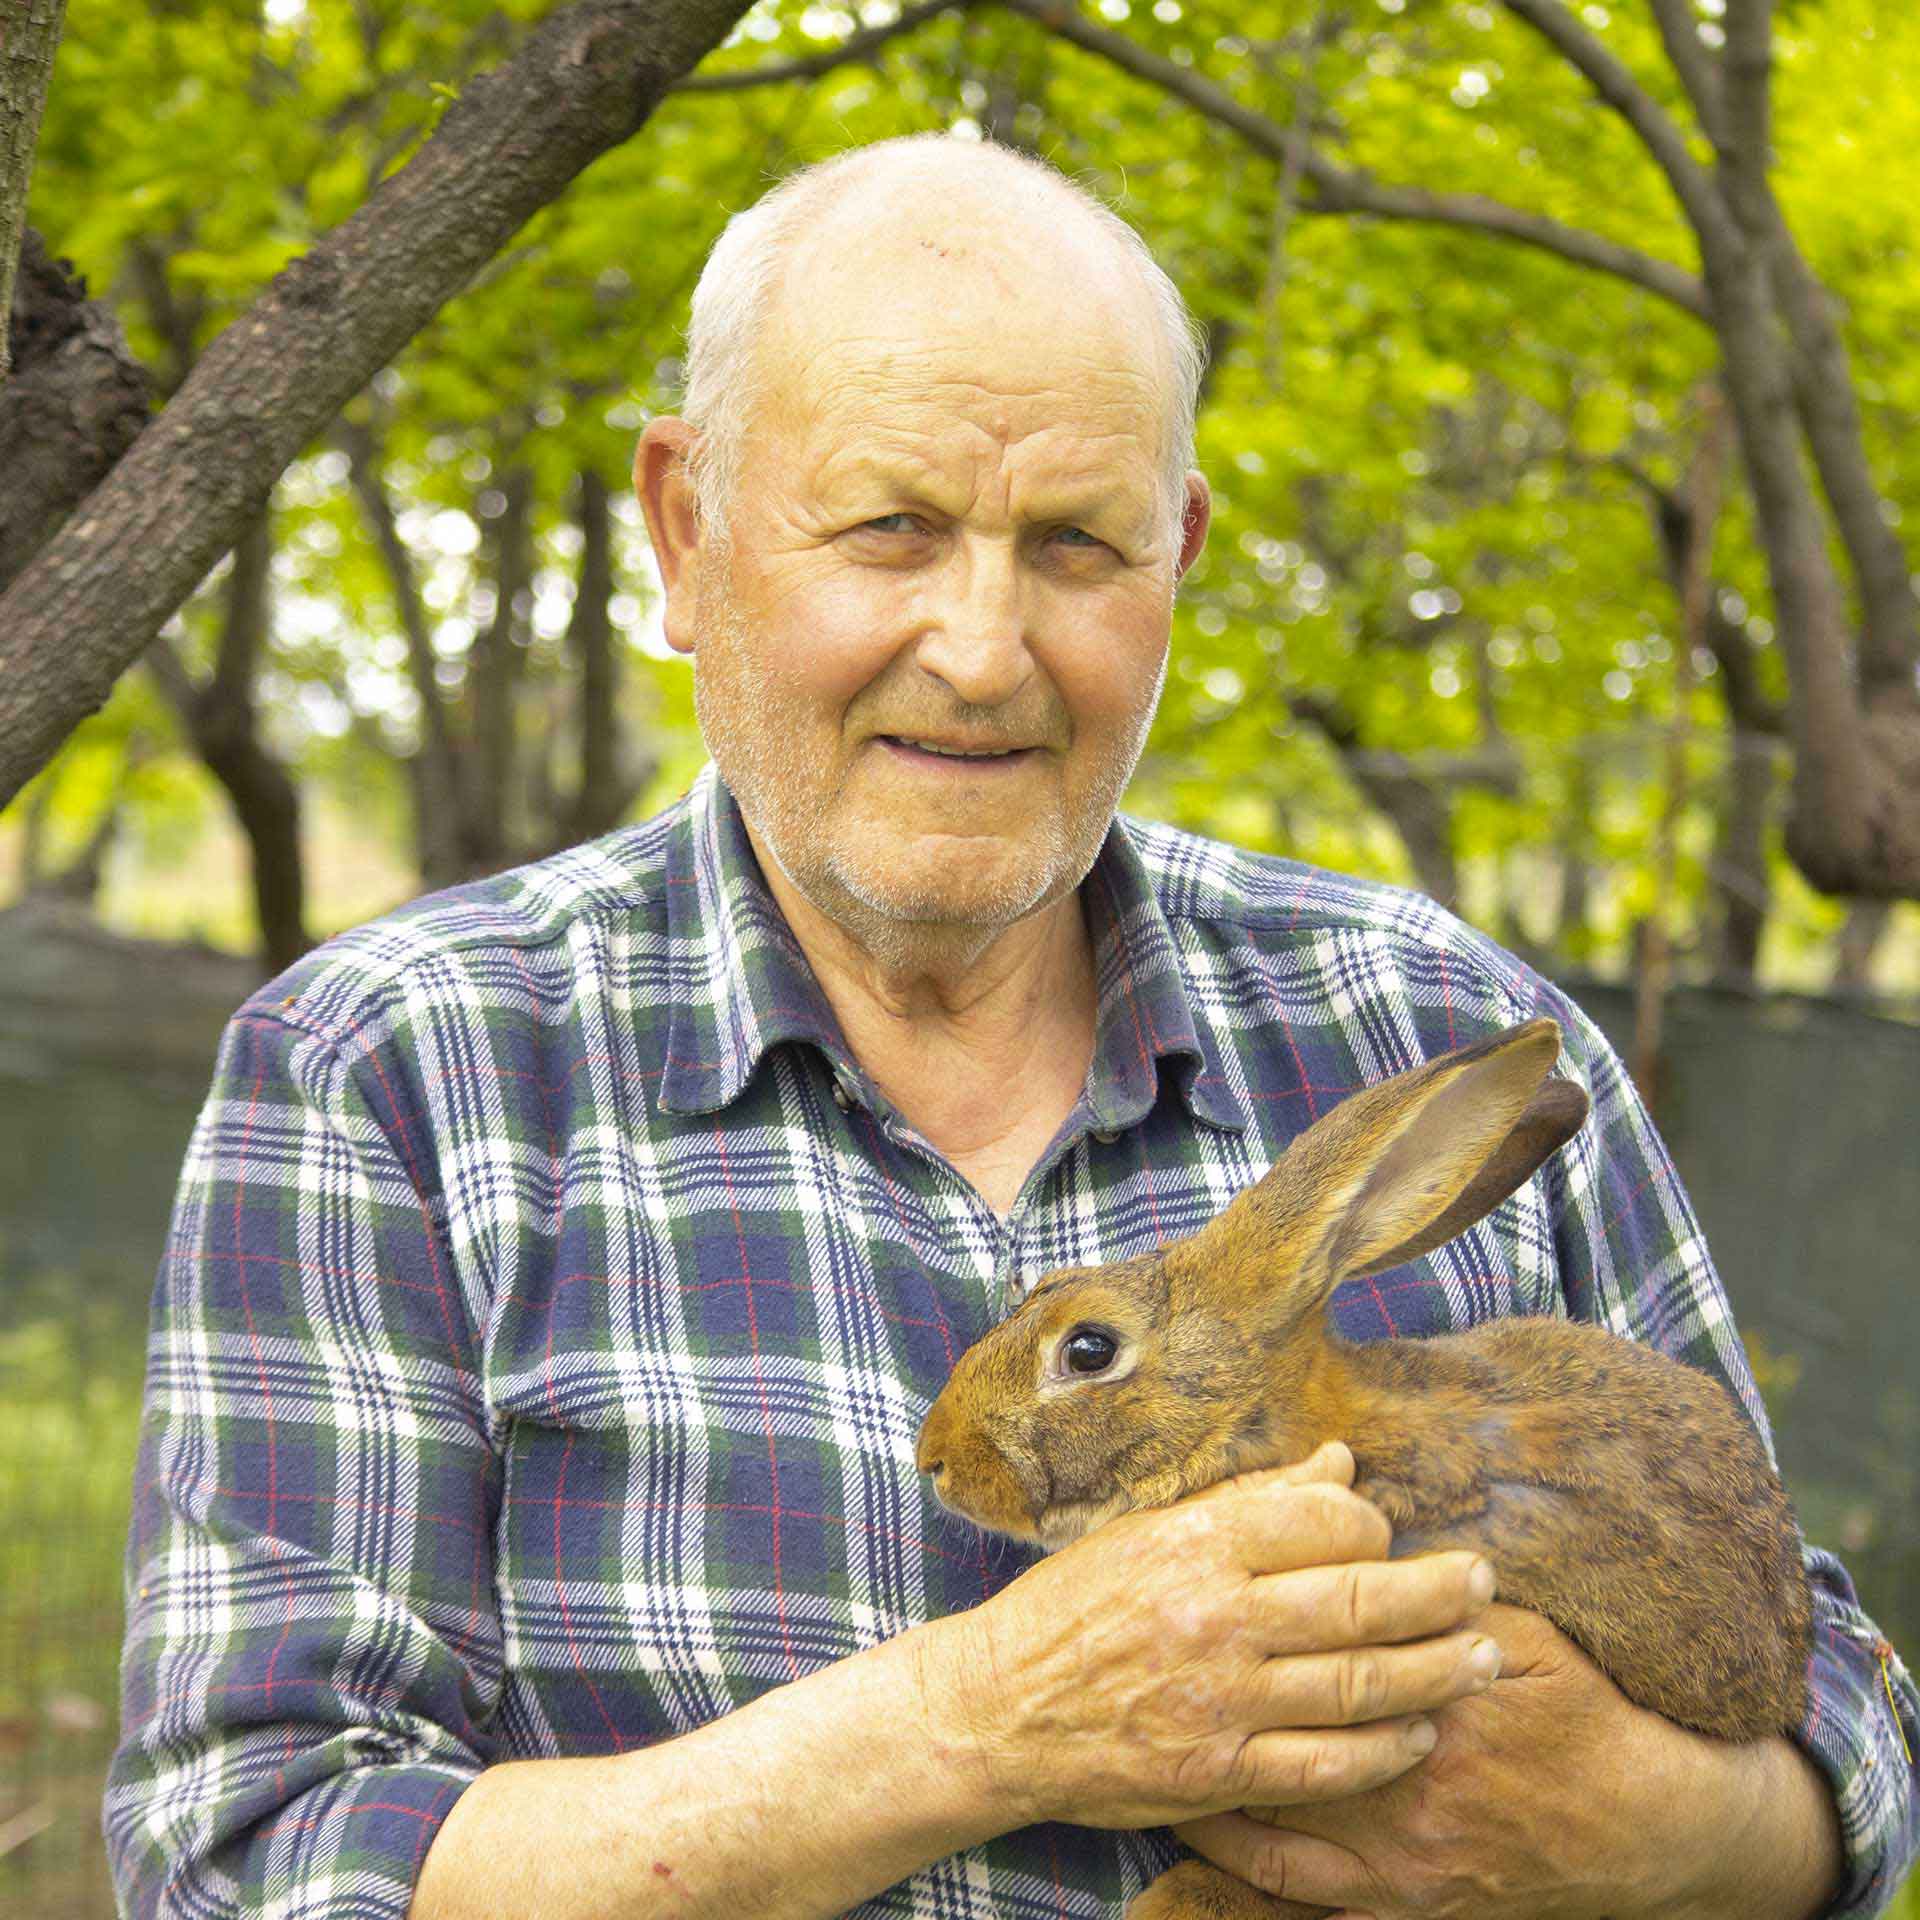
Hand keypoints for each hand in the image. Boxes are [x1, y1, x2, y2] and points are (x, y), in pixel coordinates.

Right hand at [938, 1444, 1501, 1833]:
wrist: (1000, 1708)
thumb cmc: (1074, 1608)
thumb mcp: (1150, 1532)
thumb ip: (1250, 1501)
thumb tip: (1338, 1463)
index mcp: (1198, 1546)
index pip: (1321, 1521)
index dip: (1371, 1525)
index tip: (1389, 1532)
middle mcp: (1217, 1617)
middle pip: (1359, 1599)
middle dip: (1438, 1591)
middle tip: (1484, 1581)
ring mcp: (1221, 1700)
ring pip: (1358, 1683)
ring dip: (1435, 1670)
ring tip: (1485, 1656)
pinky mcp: (1219, 1772)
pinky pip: (1325, 1763)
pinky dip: (1383, 1748)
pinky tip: (1420, 1730)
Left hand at [1174, 1604, 1843, 1919]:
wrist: (1645, 1825)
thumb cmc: (1580, 1713)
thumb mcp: (1521, 1633)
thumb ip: (1439, 1600)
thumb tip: (1367, 1535)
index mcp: (1422, 1701)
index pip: (1316, 1663)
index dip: (1245, 1637)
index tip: (1185, 1611)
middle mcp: (1401, 1782)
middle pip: (1278, 1742)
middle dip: (1207, 1715)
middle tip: (1137, 1684)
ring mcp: (1399, 1856)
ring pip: (1275, 1824)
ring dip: (1207, 1789)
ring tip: (1144, 1757)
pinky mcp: (1406, 1904)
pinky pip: (1302, 1892)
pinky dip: (1244, 1864)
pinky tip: (1201, 1833)